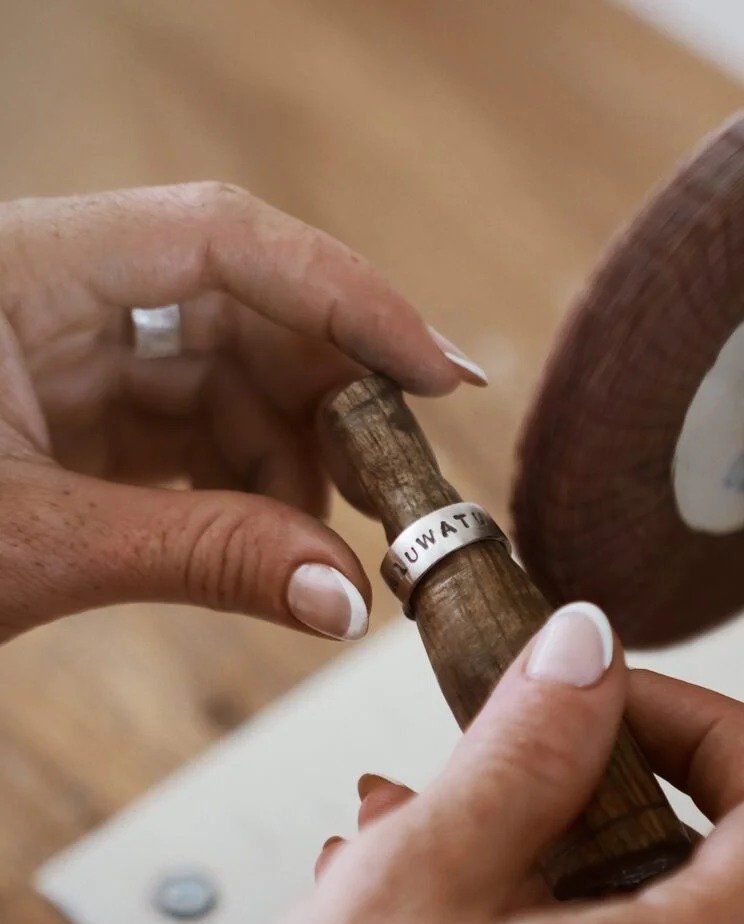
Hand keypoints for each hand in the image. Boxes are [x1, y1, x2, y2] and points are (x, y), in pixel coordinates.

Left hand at [0, 183, 484, 643]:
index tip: (437, 372)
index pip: (223, 240)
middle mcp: (54, 290)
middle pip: (241, 306)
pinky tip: (272, 537)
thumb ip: (201, 560)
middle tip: (399, 485)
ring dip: (294, 454)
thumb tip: (343, 600)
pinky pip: (191, 426)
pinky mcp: (74, 411)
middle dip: (332, 396)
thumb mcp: (32, 546)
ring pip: (226, 372)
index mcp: (24, 268)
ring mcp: (65, 351)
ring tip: (330, 541)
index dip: (348, 298)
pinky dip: (246, 482)